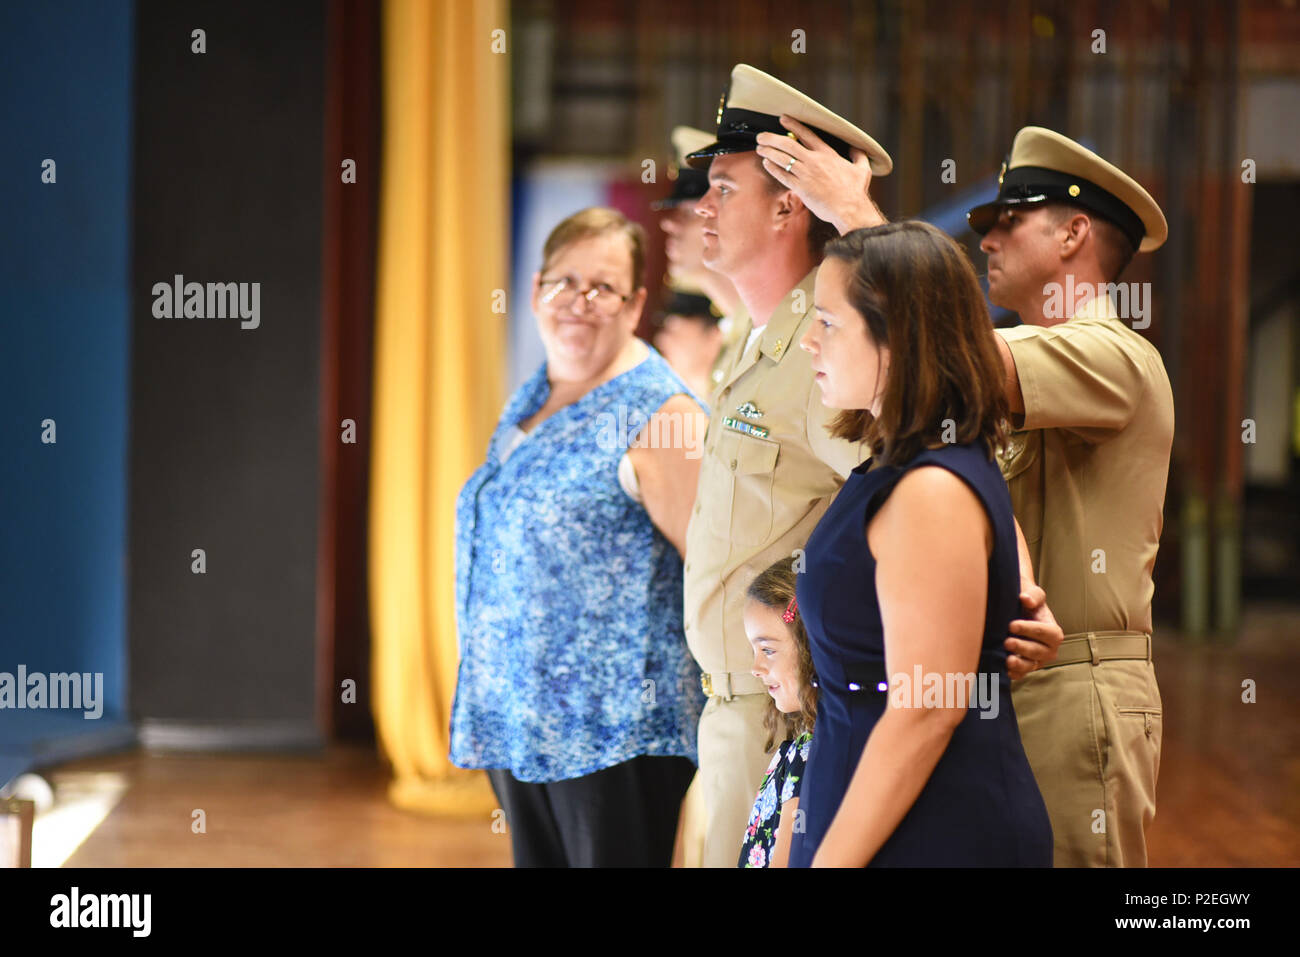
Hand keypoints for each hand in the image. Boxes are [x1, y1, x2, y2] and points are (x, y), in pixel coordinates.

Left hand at [754, 114, 884, 233]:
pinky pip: (783, 175)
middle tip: (761, 136)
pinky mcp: (801, 188)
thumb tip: (858, 148)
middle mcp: (815, 161)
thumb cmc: (855, 192)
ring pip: (782, 158)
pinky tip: (766, 162)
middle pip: (788, 144)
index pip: (807, 134)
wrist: (850, 210)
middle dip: (772, 138)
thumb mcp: (862, 170)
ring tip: (759, 147)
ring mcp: (806, 174)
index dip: (793, 125)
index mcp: (828, 154)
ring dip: (769, 151)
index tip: (783, 119)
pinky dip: (773, 168)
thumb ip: (858, 156)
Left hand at [1005, 584, 1062, 679]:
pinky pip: (1021, 674)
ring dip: (1019, 664)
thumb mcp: (1033, 594)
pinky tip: (1005, 671)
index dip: (1031, 630)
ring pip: (1030, 665)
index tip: (1012, 625)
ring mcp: (1036, 660)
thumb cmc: (1028, 602)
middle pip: (1038, 651)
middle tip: (1007, 642)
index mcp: (1053, 632)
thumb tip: (1025, 598)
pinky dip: (1014, 674)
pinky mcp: (1025, 667)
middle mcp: (1048, 649)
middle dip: (1023, 647)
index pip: (1046, 633)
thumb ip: (1033, 595)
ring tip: (1008, 660)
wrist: (1016, 611)